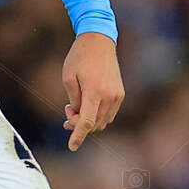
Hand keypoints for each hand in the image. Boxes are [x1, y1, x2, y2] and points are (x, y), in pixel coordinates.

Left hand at [62, 32, 124, 150]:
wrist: (99, 41)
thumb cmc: (79, 57)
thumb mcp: (68, 78)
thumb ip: (74, 101)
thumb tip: (79, 117)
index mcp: (94, 92)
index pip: (86, 122)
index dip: (78, 136)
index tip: (72, 146)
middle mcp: (109, 97)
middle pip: (94, 125)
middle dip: (79, 124)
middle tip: (68, 112)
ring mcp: (117, 96)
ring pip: (102, 122)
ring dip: (88, 120)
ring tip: (75, 105)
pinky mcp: (120, 94)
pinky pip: (108, 114)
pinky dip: (97, 115)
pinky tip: (87, 103)